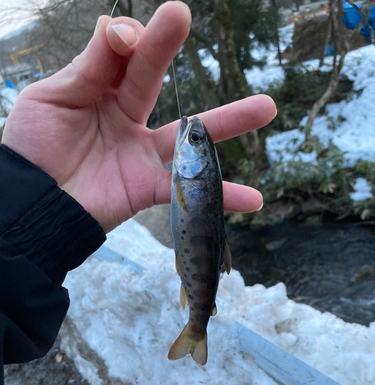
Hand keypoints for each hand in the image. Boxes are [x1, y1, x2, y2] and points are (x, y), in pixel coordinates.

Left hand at [2, 1, 274, 232]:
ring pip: (188, 134)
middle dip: (166, 47)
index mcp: (97, 89)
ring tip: (266, 107)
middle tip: (182, 15)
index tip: (124, 40)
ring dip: (227, 122)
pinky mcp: (147, 187)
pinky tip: (254, 198)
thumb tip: (120, 27)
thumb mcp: (52, 98)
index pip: (120, 54)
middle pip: (152, 78)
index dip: (124, 40)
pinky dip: (220, 195)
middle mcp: (124, 116)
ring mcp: (139, 152)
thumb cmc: (33, 148)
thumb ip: (88, 67)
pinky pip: (186, 190)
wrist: (30, 203)